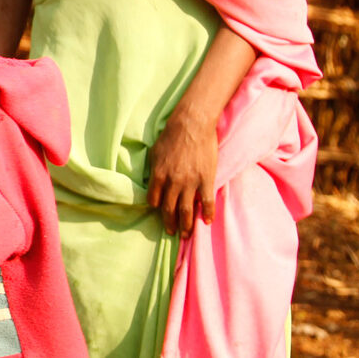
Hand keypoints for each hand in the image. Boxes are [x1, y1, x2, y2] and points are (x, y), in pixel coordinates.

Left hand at [147, 111, 217, 237]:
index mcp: (157, 175)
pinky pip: (206, 201)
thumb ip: (153, 169)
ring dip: (186, 224)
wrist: (192, 125)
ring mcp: (189, 182)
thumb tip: (151, 180)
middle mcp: (172, 182)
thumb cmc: (171, 136)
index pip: (154, 199)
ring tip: (186, 234)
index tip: (160, 213)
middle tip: (172, 232)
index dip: (157, 208)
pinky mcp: (205, 179)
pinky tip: (207, 221)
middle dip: (170, 223)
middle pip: (170, 209)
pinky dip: (206, 213)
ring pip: (186, 209)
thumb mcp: (154, 153)